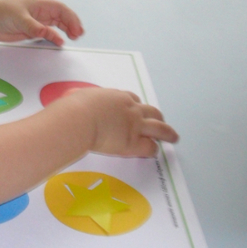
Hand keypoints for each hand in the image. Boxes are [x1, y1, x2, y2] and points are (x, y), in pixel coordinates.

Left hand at [0, 0, 83, 46]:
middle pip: (62, 16)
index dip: (70, 18)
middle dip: (72, 24)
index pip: (60, 9)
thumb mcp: (18, 19)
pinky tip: (60, 42)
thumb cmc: (1, 13)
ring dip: (66, 30)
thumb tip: (46, 32)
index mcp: (39, 5)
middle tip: (78, 34)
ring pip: (57, 25)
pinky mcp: (32, 31)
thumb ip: (33, 26)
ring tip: (74, 37)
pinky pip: (48, 33)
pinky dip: (55, 37)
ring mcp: (37, 21)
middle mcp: (40, 12)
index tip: (75, 28)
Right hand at [63, 88, 178, 156]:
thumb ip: (80, 96)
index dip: (135, 105)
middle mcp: (130, 109)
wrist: (80, 119)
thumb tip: (72, 95)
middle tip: (159, 120)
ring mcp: (135, 126)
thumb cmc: (74, 107)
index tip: (134, 109)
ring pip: (159, 128)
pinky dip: (153, 149)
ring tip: (173, 137)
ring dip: (168, 133)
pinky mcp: (134, 143)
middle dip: (156, 116)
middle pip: (151, 111)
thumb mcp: (77, 95)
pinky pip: (150, 147)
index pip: (132, 99)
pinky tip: (153, 152)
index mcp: (116, 97)